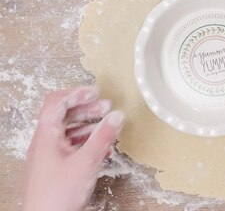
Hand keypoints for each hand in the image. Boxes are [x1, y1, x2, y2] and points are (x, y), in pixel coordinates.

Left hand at [22, 86, 123, 210]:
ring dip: (88, 126)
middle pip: (63, 116)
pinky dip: (86, 142)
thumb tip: (116, 116)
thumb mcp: (86, 161)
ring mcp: (48, 156)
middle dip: (86, 109)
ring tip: (107, 126)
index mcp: (46, 136)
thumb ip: (103, 136)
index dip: (77, 94)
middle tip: (105, 107)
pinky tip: (101, 148)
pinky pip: (70, 147)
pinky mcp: (54, 168)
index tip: (95, 92)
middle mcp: (44, 143)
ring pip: (68, 132)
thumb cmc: (56, 196)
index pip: (57, 103)